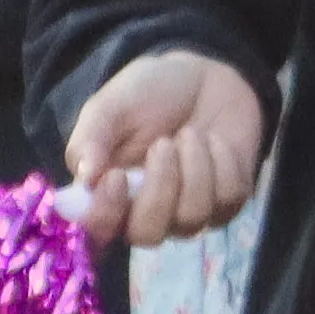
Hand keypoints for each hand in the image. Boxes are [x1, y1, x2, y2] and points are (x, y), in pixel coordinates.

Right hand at [64, 49, 267, 247]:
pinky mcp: (227, 203)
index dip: (106, 215)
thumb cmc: (148, 94)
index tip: (117, 177)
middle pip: (147, 235)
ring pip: (193, 217)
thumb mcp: (110, 106)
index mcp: (108, 194)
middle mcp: (146, 212)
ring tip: (191, 133)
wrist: (202, 79)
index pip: (99, 230)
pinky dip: (223, 162)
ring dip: (195, 168)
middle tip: (164, 144)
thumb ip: (91, 138)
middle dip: (159, 190)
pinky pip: (229, 198)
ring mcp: (189, 212)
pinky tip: (215, 140)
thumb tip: (85, 178)